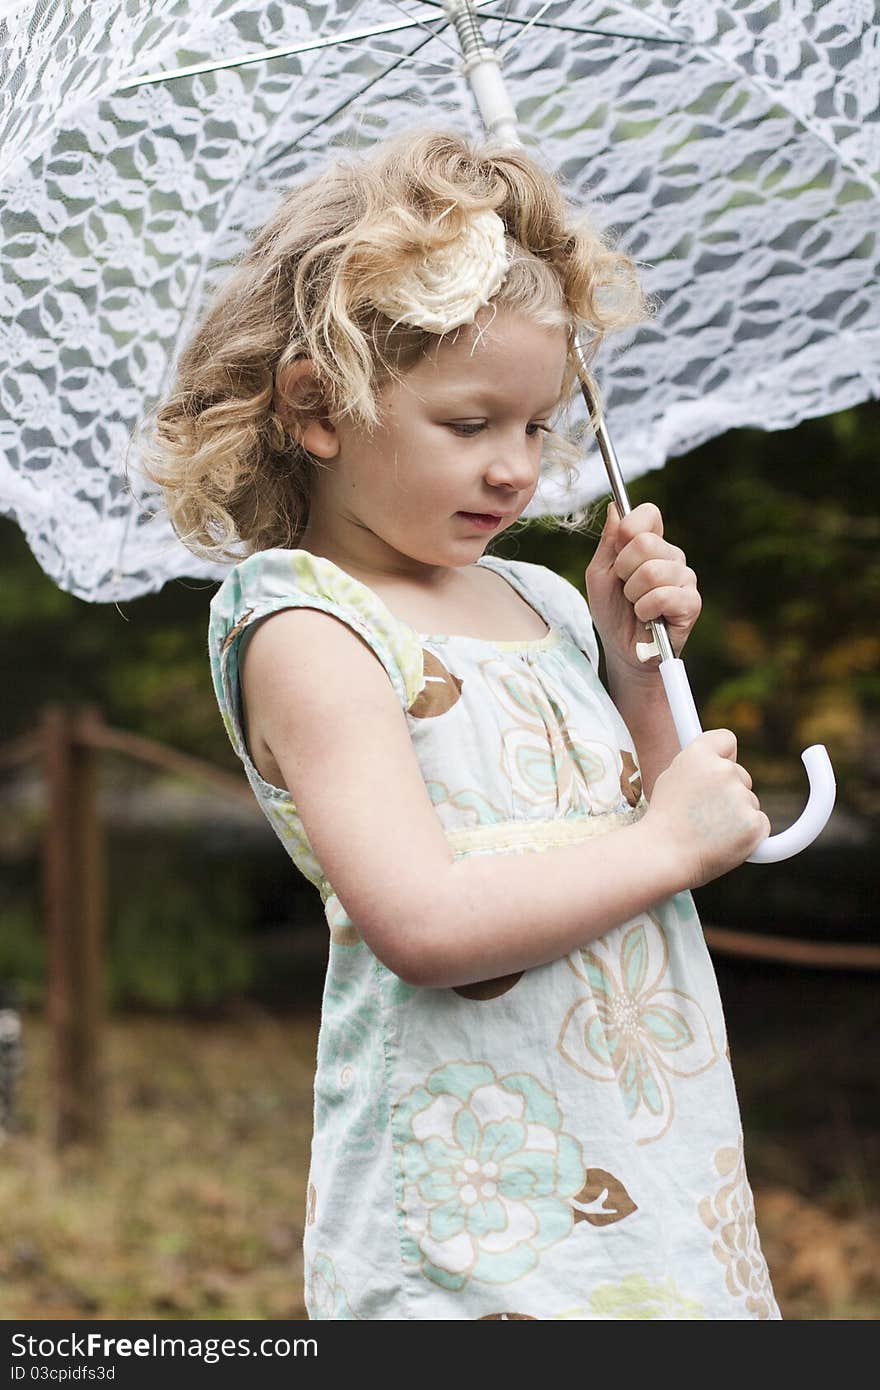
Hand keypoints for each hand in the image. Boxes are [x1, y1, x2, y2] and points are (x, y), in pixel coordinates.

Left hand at [585, 501, 701, 672]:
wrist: (622, 650)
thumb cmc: (612, 612)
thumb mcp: (600, 574)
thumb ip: (608, 542)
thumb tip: (614, 507)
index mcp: (652, 544)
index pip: (648, 513)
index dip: (628, 529)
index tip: (618, 553)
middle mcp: (672, 556)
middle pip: (643, 542)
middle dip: (623, 570)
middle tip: (625, 589)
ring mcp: (684, 578)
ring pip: (651, 571)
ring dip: (632, 595)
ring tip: (636, 606)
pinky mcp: (691, 602)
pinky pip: (663, 596)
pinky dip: (645, 610)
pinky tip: (648, 618)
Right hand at [644, 729, 770, 886]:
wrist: (662, 855)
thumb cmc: (664, 820)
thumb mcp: (671, 779)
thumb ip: (697, 765)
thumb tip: (721, 758)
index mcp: (698, 755)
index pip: (727, 739)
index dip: (725, 755)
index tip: (721, 767)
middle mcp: (722, 770)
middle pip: (742, 775)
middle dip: (730, 792)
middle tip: (705, 814)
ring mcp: (740, 796)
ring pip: (749, 801)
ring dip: (737, 815)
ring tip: (708, 831)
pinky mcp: (754, 823)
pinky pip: (760, 823)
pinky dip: (748, 834)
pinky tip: (723, 841)